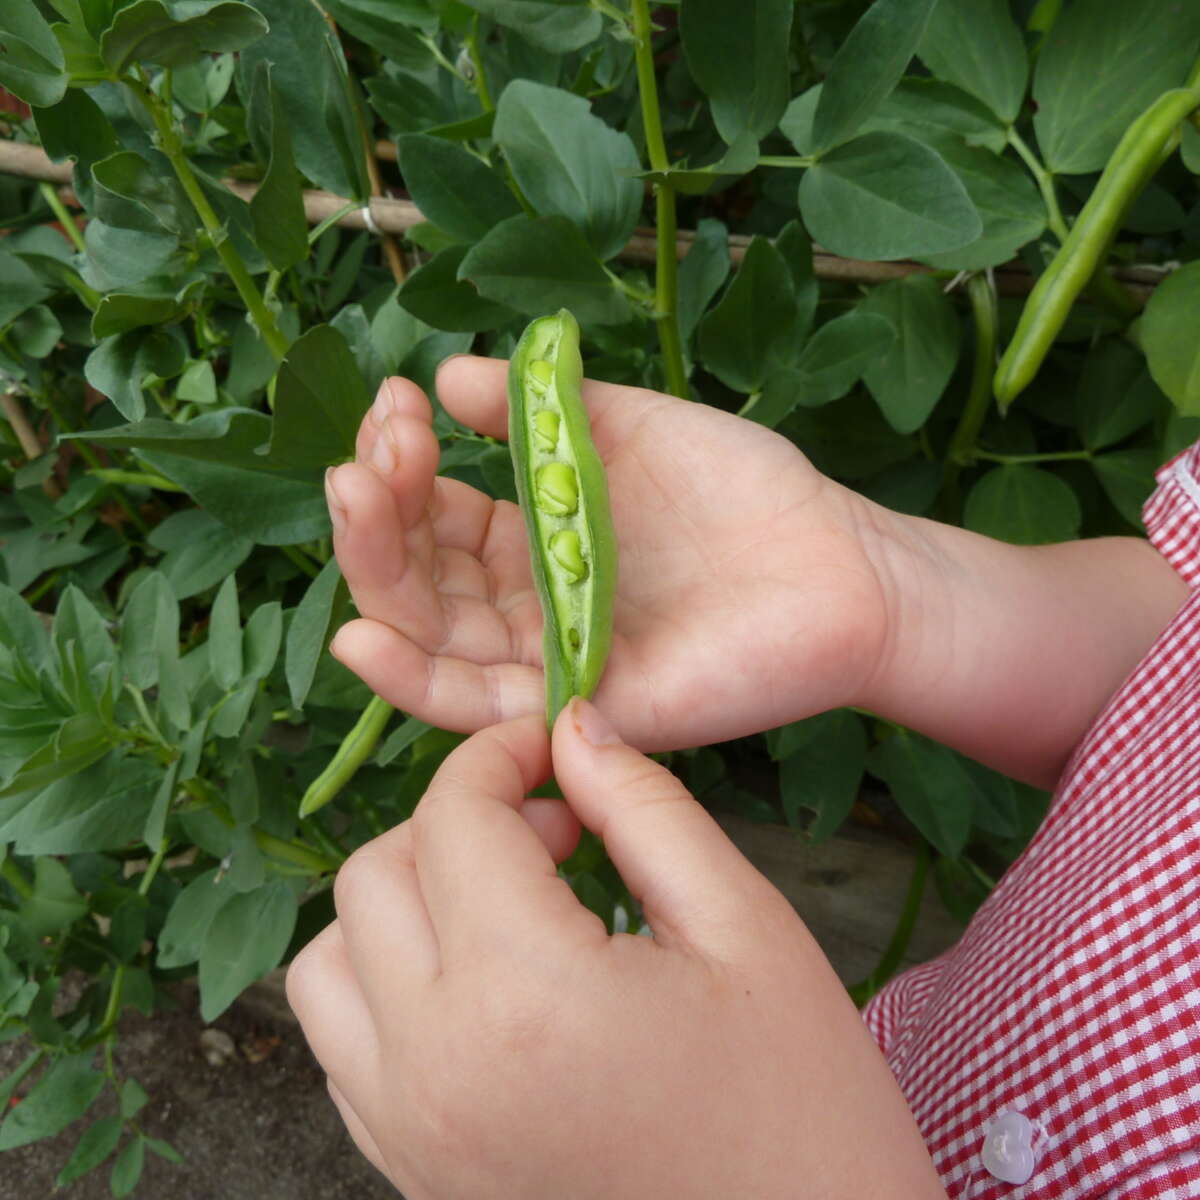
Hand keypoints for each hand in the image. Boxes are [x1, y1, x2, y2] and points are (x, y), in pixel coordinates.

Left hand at [286, 701, 945, 1198]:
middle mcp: (435, 1068)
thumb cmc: (802, 1108)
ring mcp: (411, 1135)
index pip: (454, 818)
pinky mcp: (414, 1177)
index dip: (499, 756)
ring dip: (402, 904)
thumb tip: (572, 730)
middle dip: (454, 821)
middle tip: (552, 827)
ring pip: (329, 965)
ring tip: (505, 902)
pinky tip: (485, 982)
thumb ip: (646, 808)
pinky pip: (346, 1049)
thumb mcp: (746, 928)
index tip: (551, 747)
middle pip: (373, 878)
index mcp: (523, 995)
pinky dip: (387, 986)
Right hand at [325, 356, 900, 749]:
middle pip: (416, 577)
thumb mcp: (627, 427)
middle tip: (372, 452)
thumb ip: (535, 410)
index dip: (401, 463)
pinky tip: (359, 637)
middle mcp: (526, 606)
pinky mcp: (580, 709)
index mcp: (532, 540)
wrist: (838, 562)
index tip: (397, 402)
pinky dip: (412, 681)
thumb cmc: (743, 492)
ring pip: (430, 638)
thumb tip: (445, 375)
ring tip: (354, 495)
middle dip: (378, 512)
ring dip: (376, 573)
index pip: (433, 515)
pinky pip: (480, 710)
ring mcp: (548, 661)